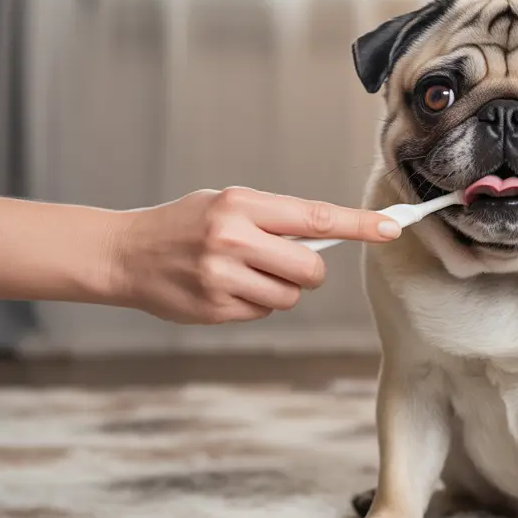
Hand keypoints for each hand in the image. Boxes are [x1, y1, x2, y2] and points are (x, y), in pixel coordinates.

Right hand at [109, 186, 400, 323]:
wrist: (124, 254)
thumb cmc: (184, 224)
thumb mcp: (225, 205)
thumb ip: (272, 219)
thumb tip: (327, 236)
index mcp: (241, 206)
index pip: (316, 216)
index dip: (360, 225)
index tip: (394, 227)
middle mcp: (234, 239)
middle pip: (312, 269)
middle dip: (308, 272)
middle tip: (284, 263)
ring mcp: (223, 277)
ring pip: (289, 296)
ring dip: (277, 290)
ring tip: (241, 274)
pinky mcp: (215, 309)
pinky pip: (262, 313)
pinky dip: (252, 304)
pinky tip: (223, 290)